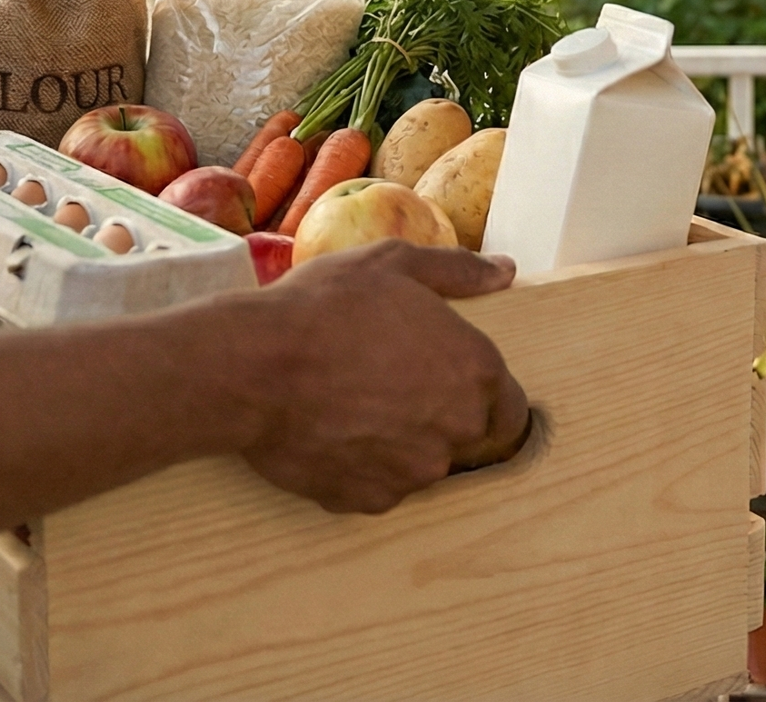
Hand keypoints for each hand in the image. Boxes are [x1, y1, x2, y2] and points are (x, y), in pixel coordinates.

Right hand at [234, 241, 527, 512]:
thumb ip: (459, 271)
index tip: (447, 382)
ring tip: (353, 405)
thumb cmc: (325, 307)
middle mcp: (456, 429)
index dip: (483, 396)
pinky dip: (362, 467)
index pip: (512, 409)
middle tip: (389, 385)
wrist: (254, 366)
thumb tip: (505, 271)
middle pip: (467, 437)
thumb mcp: (394, 264)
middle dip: (439, 416)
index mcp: (476, 371)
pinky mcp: (369, 500)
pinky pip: (379, 487)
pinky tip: (333, 431)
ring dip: (401, 443)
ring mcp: (413, 472)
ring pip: (421, 464)